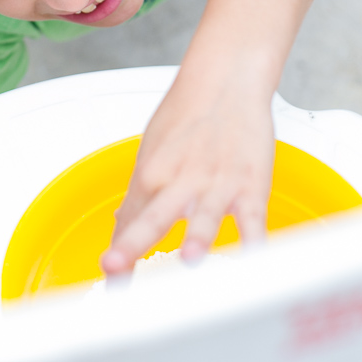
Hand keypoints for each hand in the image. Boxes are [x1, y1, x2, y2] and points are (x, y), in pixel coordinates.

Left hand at [100, 72, 274, 273]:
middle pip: (152, 218)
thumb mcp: (152, 151)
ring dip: (197, 237)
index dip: (117, 254)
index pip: (128, 221)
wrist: (225, 81)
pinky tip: (253, 258)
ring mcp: (216, 184)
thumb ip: (141, 195)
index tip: (108, 280)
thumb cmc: (187, 114)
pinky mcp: (250, 185)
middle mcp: (179, 181)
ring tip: (190, 260)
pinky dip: (253, 238)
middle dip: (131, 246)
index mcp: (151, 174)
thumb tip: (122, 224)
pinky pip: (252, 218)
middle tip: (113, 270)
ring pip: (204, 215)